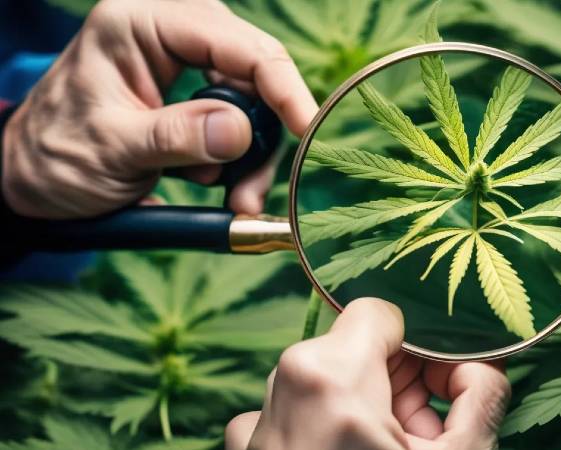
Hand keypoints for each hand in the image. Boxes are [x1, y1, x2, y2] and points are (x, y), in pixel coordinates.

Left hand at [0, 0, 316, 218]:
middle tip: (253, 190)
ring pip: (251, 100)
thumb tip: (241, 131)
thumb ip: (175, 137)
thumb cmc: (55, 156)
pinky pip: (237, 120)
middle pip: (252, 70)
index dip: (280, 85)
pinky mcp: (190, 93)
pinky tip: (218, 184)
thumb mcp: (112, 150)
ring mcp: (182, 63)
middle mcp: (168, 33)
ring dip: (252, 154)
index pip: (233, 42)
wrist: (33, 179)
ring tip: (235, 198)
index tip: (308, 129)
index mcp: (141, 24)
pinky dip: (238, 158)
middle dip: (263, 133)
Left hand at [225, 298, 509, 449]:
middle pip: (353, 350)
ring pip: (325, 385)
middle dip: (397, 384)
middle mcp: (280, 391)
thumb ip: (483, 398)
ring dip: (364, 410)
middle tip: (422, 434)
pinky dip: (326, 433)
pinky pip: (294, 418)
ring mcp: (255, 425)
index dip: (416, 344)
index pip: (377, 312)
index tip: (435, 383)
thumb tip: (479, 369)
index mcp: (329, 379)